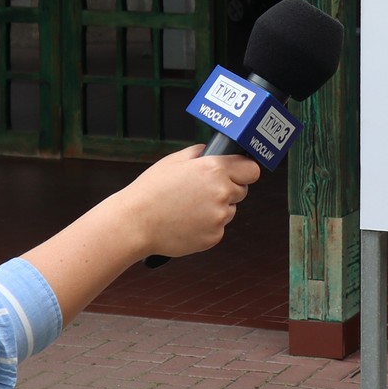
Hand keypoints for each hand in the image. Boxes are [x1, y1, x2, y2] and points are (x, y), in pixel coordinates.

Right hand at [119, 144, 260, 258]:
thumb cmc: (152, 189)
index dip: (244, 171)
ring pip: (229, 210)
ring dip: (216, 208)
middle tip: (202, 191)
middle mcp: (221, 192)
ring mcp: (219, 217)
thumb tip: (213, 152)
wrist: (135, 222)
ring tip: (188, 208)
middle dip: (228, 189)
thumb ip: (200, 153)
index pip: (252, 170)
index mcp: (214, 169)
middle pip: (242, 190)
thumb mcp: (174, 160)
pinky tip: (186, 222)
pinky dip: (207, 226)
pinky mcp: (214, 237)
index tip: (238, 173)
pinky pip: (218, 228)